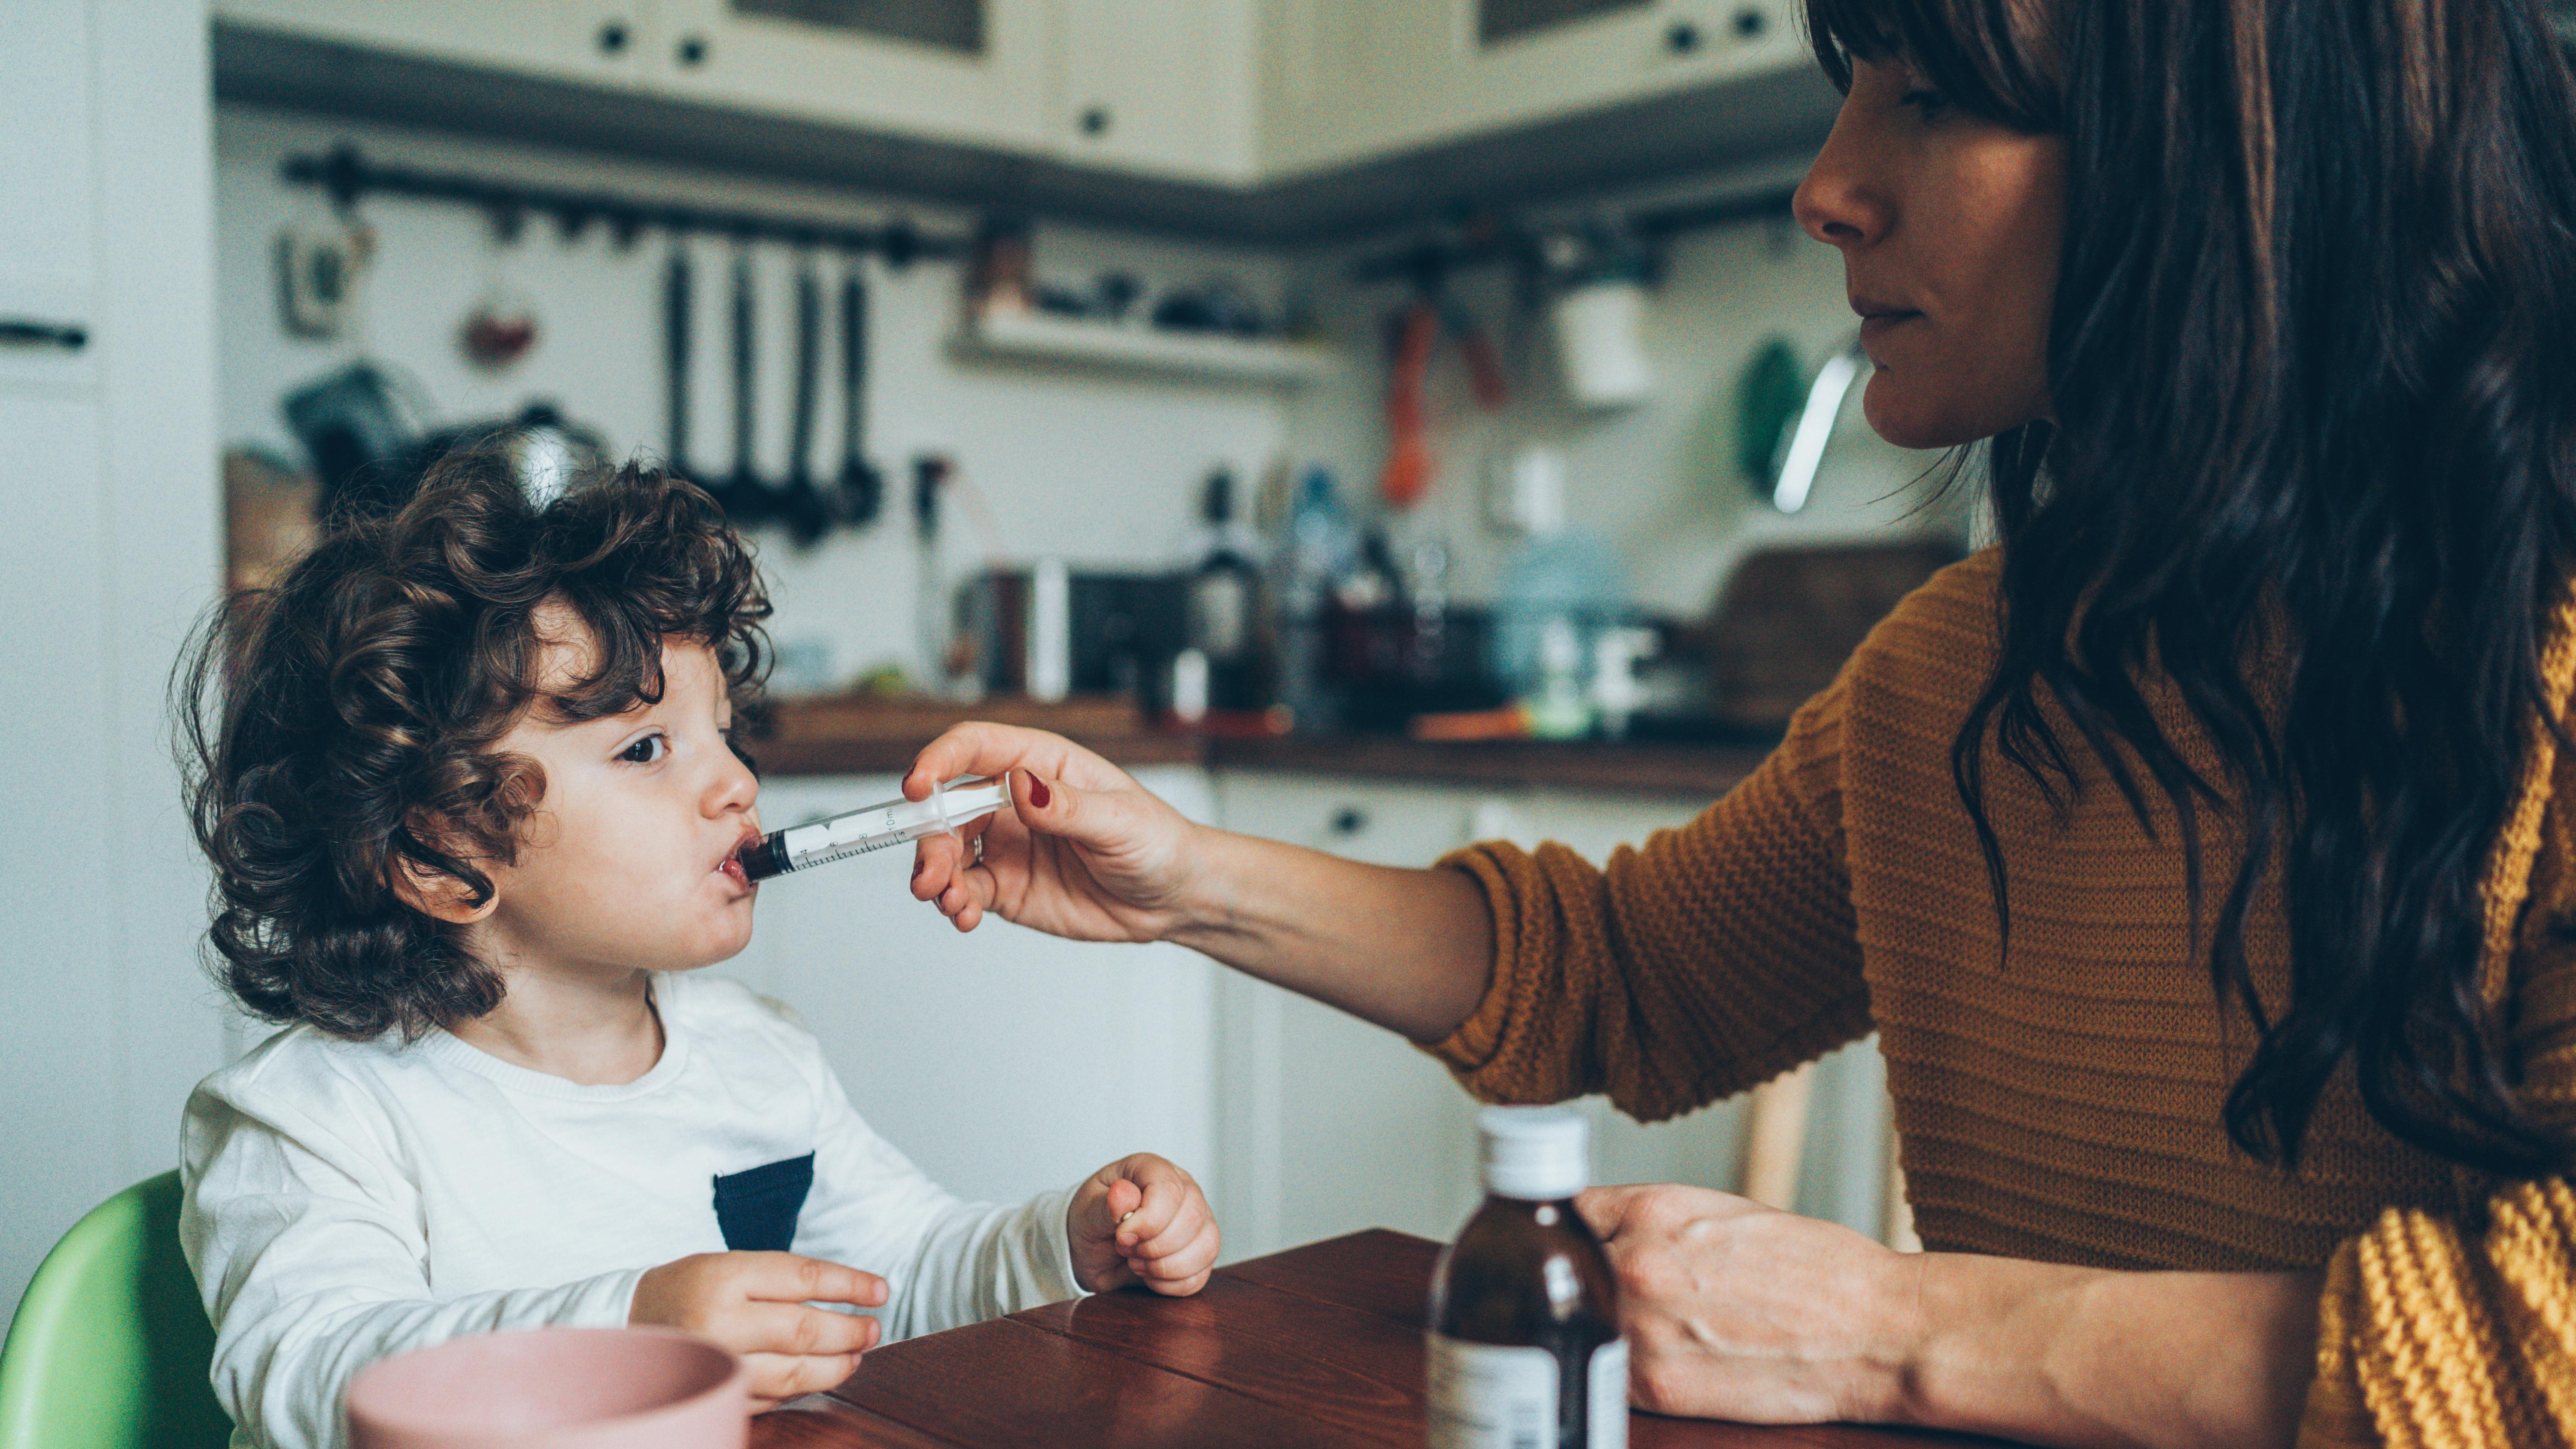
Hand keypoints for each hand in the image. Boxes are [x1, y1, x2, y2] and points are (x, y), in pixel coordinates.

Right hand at [629, 1251, 889, 1409]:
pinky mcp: (713, 1395)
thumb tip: (847, 1297)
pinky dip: (800, 1389)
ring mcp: (715, 1363)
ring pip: (793, 1373)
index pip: (804, 1278)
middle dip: (849, 1331)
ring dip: (834, 1367)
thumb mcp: (728, 1266)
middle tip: (873, 1330)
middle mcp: (720, 1321)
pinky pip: (771, 1397)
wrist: (622, 1324)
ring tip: (855, 1356)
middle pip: (804, 1329)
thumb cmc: (688, 1289)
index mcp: (725, 1276)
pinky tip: (817, 1377)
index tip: (881, 1291)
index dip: (850, 1284)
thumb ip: (781, 1282)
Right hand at [906, 724, 1203, 939]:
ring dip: (935, 874)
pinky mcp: (1007, 886)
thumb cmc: (1156, 842)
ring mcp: (1007, 845)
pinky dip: (955, 903)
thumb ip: (1068, 806)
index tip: (918, 785)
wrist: (1174, 898)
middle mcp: (1014, 801)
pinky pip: (966, 890)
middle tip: (932, 873)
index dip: (940, 760)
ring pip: (948, 851)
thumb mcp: (1120, 821)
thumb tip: (1021, 784)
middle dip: (931, 838)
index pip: (977, 748)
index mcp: (1041, 764)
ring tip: (948, 900)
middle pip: (950, 807)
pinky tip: (964, 916)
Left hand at [1066, 1153, 1219, 1295]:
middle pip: (1193, 1218)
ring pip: (1206, 1247)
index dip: (1149, 1220)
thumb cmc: (1091, 1221)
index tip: (1122, 1236)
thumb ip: (1105, 1205)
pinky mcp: (1198, 1253)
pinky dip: (1171, 1284)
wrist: (1090, 1251)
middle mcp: (1183, 1190)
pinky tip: (1149, 1276)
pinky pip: (1200, 1275)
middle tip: (1125, 1248)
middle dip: (1154, 1246)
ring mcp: (1197, 1222)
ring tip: (1136, 1262)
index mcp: (1152, 1170)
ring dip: (1165, 1266)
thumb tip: (1123, 1194)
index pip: (1169, 1189)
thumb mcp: (1087, 1211)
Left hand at [1575, 1183, 1913, 1423]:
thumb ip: (1658, 1222)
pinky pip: (1606, 1373)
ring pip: (1577, 1322)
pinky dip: (1613, 1368)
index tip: (1569, 1238)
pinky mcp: (1659, 1388)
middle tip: (1587, 1286)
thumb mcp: (1726, 1213)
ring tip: (1623, 1326)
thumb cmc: (1816, 1269)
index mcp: (1653, 1210)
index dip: (1570, 1226)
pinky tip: (1642, 1361)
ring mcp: (1642, 1330)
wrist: (1875, 1331)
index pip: (1569, 1209)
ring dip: (1589, 1324)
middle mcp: (1636, 1265)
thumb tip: (1610, 1231)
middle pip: (1563, 1266)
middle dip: (1575, 1274)